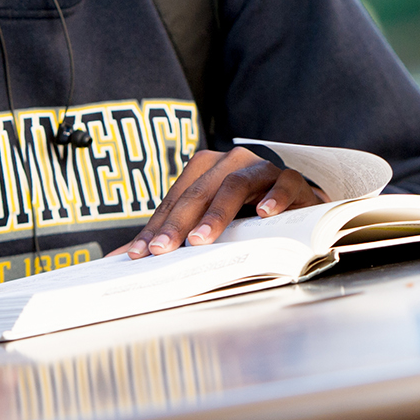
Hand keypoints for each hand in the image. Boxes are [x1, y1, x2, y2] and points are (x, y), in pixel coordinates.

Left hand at [113, 147, 323, 258]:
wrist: (297, 207)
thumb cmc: (246, 215)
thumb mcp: (209, 222)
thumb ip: (173, 235)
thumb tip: (121, 258)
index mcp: (206, 168)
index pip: (176, 199)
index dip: (157, 226)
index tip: (140, 254)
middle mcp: (231, 161)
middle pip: (199, 191)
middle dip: (178, 223)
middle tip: (163, 250)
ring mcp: (261, 168)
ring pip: (235, 185)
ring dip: (216, 213)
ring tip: (201, 239)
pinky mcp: (292, 179)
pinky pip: (283, 183)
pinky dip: (274, 197)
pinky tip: (265, 214)